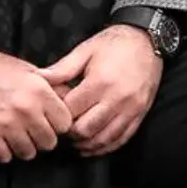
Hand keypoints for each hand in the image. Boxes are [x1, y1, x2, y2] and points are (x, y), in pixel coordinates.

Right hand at [0, 49, 72, 163]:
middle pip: (49, 142)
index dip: (59, 124)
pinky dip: (5, 151)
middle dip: (43, 137)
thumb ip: (54, 88)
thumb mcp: (33, 71)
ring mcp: (6, 123)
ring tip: (18, 134)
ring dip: (25, 146)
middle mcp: (25, 109)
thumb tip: (73, 100)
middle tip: (34, 129)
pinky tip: (3, 138)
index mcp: (39, 91)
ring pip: (28, 153)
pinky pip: (5, 156)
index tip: (52, 121)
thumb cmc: (1, 70)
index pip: (65, 124)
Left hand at [37, 25, 161, 157]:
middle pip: (85, 130)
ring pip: (102, 140)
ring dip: (85, 144)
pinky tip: (92, 145)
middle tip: (61, 127)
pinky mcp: (140, 115)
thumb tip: (39, 78)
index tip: (51, 111)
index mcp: (100, 82)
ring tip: (74, 139)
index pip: (71, 110)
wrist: (148, 40)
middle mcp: (117, 99)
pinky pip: (120, 139)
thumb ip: (62, 68)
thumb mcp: (86, 50)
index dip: (57, 113)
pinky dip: (104, 147)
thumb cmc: (114, 43)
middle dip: (69, 132)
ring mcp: (130, 110)